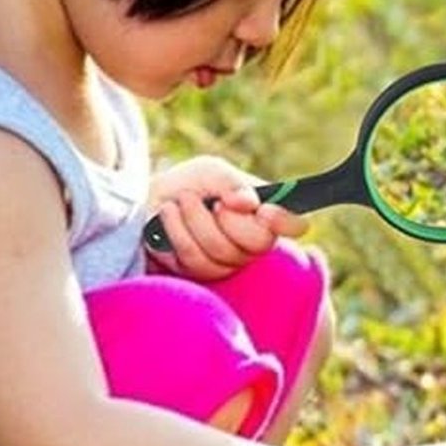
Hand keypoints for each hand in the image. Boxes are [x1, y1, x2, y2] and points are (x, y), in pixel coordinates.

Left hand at [146, 154, 307, 280]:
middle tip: (214, 202)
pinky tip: (169, 214)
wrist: (151, 200)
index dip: (286, 221)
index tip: (266, 211)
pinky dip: (177, 230)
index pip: (294, 224)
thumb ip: (231, 183)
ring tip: (183, 200)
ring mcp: (228, 262)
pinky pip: (194, 259)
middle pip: (258, 243)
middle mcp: (252, 242)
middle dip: (230, 219)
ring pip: (221, 251)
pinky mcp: (199, 274)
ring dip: (195, 219)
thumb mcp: (211, 172)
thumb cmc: (190, 185)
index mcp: (264, 214)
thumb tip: (249, 202)